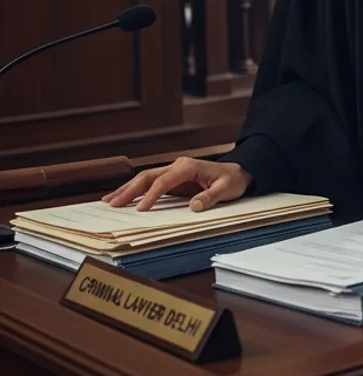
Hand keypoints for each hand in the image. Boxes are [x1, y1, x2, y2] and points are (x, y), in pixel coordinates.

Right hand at [102, 158, 251, 212]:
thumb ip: (210, 197)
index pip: (164, 181)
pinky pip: (151, 183)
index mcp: (188, 167)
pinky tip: (122, 197)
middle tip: (112, 204)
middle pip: (148, 176)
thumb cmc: (232, 180)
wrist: (239, 172)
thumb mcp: (226, 189)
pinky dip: (135, 190)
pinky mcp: (172, 179)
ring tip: (109, 201)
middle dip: (130, 190)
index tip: (141, 209)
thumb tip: (194, 206)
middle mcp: (178, 166)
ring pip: (145, 178)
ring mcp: (174, 171)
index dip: (152, 195)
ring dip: (128, 189)